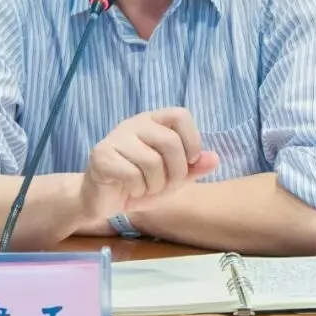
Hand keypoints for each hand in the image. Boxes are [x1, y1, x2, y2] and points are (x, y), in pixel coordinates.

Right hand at [78, 107, 219, 220]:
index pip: (180, 115)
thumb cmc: (139, 185)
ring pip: (152, 162)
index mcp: (152, 121)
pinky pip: (132, 175)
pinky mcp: (101, 156)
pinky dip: (136, 190)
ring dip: (154, 186)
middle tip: (165, 185)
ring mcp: (116, 137)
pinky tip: (128, 189)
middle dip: (175, 173)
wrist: (101, 200)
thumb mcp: (172, 179)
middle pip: (170, 142)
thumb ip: (192, 169)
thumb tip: (214, 158)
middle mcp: (134, 123)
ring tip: (144, 188)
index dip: (192, 141)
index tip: (189, 162)